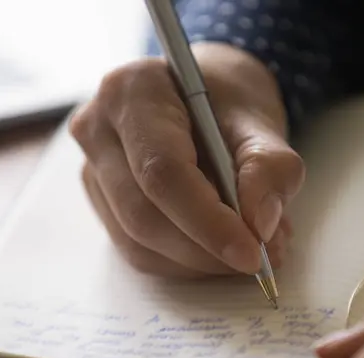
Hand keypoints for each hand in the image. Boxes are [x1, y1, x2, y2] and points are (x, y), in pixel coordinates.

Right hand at [70, 42, 304, 277]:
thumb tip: (259, 225)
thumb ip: (269, 167)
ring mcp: (94, 169)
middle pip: (143, 214)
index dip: (207, 220)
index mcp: (133, 91)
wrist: (206, 95)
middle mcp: (98, 129)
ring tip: (250, 244)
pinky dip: (186, 260)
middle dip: (206, 248)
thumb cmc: (228, 101)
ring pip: (138, 242)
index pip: (162, 171)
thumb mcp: (261, 122)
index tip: (252, 252)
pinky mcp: (102, 201)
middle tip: (262, 255)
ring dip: (200, 259)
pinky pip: (138, 250)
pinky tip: (219, 244)